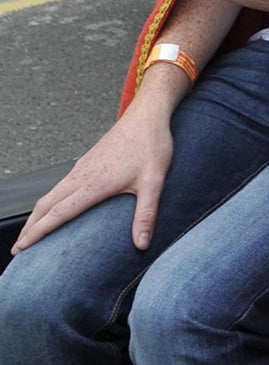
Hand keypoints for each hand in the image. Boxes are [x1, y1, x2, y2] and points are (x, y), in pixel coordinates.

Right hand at [15, 96, 176, 252]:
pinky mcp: (85, 162)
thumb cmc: (151, 146)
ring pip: (50, 194)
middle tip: (18, 248)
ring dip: (37, 215)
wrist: (146, 116)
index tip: (20, 248)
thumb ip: (146, 214)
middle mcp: (80, 176)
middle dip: (29, 228)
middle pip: (45, 205)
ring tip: (30, 233)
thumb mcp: (154, 181)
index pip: (57, 214)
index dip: (37, 233)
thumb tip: (142, 245)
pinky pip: (59, 186)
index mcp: (92, 184)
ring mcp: (80, 168)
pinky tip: (54, 208)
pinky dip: (49, 202)